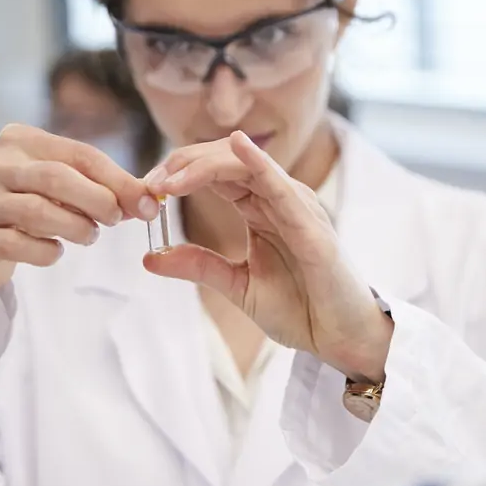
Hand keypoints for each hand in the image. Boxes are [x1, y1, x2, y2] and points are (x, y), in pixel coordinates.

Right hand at [0, 124, 158, 294]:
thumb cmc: (25, 210)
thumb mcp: (59, 188)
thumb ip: (99, 187)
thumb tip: (147, 201)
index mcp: (18, 139)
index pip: (79, 154)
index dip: (119, 180)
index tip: (147, 204)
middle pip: (57, 177)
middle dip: (98, 201)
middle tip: (117, 220)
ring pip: (37, 211)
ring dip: (75, 228)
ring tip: (89, 235)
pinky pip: (18, 244)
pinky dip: (47, 251)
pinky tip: (55, 251)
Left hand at [144, 132, 392, 382]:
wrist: (340, 340)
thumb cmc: (302, 309)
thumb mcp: (237, 286)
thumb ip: (199, 266)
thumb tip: (149, 257)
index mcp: (261, 208)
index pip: (215, 173)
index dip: (178, 174)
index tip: (145, 190)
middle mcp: (279, 198)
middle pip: (226, 161)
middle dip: (182, 166)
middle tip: (148, 184)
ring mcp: (297, 207)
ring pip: (246, 166)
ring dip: (203, 167)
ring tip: (168, 180)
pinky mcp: (311, 226)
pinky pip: (281, 186)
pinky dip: (258, 162)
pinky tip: (237, 146)